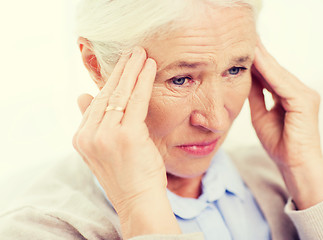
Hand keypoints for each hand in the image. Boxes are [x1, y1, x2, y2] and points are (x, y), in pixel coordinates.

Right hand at [72, 46, 179, 236]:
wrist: (138, 200)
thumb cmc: (127, 174)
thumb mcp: (103, 148)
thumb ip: (93, 122)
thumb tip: (82, 96)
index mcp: (82, 137)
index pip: (96, 101)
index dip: (109, 81)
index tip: (121, 66)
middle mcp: (89, 135)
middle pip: (106, 94)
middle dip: (121, 70)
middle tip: (132, 51)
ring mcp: (106, 135)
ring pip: (121, 94)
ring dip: (132, 70)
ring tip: (141, 53)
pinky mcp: (127, 135)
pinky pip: (136, 100)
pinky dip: (143, 80)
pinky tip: (149, 66)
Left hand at [249, 37, 322, 208]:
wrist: (295, 165)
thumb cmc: (280, 144)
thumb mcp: (261, 115)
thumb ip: (256, 96)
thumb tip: (244, 79)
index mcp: (291, 95)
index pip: (271, 74)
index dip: (256, 62)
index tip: (240, 50)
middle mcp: (301, 91)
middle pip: (275, 70)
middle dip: (258, 54)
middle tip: (243, 38)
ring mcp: (305, 95)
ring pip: (278, 73)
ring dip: (262, 57)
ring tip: (246, 43)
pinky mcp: (304, 101)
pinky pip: (281, 83)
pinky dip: (268, 71)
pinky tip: (255, 59)